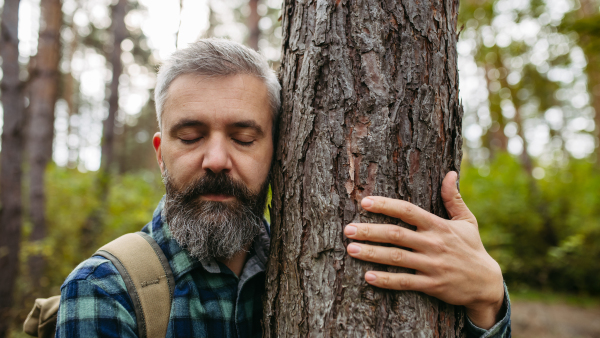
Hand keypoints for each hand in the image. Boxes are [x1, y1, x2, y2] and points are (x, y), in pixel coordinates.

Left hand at [344, 171, 504, 328]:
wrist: (486, 283)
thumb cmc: (471, 248)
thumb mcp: (467, 221)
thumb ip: (453, 198)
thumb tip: (450, 173)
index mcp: (439, 226)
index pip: (408, 211)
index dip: (386, 205)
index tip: (365, 202)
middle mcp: (434, 244)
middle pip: (397, 235)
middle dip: (370, 231)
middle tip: (347, 229)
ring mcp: (432, 266)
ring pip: (397, 259)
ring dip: (372, 254)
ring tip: (350, 249)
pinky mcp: (432, 285)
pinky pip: (405, 283)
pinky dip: (386, 281)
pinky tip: (367, 277)